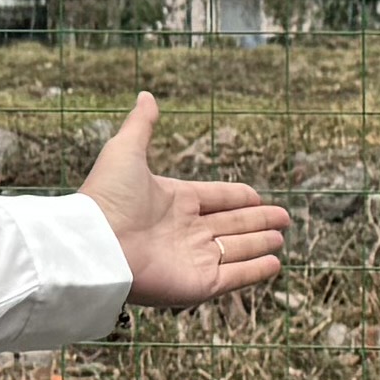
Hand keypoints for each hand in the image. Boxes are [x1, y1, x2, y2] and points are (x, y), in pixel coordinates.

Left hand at [81, 96, 286, 309]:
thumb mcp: (126, 150)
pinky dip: (255, 271)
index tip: (257, 196)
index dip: (238, 197)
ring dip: (259, 244)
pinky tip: (275, 263)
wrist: (95, 244)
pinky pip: (233, 276)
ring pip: (236, 249)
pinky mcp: (197, 284)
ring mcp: (192, 259)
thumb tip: (146, 95)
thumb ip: (141, 125)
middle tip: (284, 218)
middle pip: (231, 225)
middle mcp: (185, 231)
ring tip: (281, 238)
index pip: (215, 198)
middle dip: (257, 221)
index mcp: (175, 201)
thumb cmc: (108, 197)